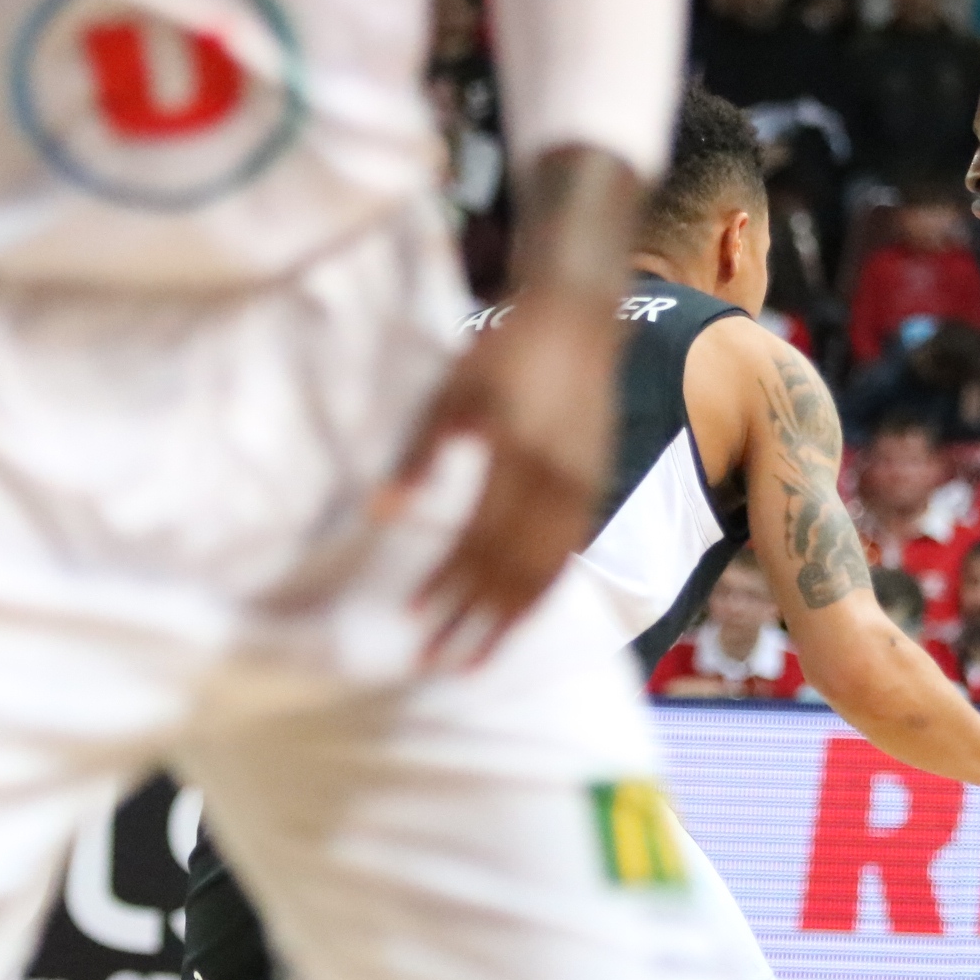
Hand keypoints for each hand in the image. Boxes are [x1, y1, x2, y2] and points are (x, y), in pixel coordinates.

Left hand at [379, 283, 622, 666]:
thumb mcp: (454, 390)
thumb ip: (421, 453)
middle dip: (476, 620)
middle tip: (440, 662)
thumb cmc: (506, 349)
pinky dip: (544, 590)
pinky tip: (523, 611)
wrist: (581, 316)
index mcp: (519, 459)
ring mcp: (584, 489)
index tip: (416, 618)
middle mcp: (559, 484)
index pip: (479, 540)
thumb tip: (382, 513)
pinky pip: (570, 553)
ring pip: (547, 570)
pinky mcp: (597, 486)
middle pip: (514, 570)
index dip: (450, 583)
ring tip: (480, 656)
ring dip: (511, 618)